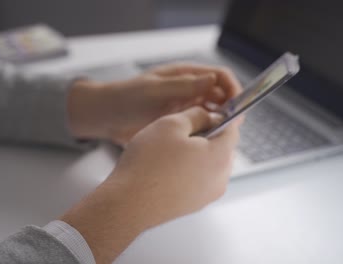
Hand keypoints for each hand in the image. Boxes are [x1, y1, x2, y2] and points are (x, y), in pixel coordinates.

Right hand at [61, 107, 239, 262]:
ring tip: (167, 153)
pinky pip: (197, 180)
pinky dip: (185, 171)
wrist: (128, 203)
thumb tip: (208, 116)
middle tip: (177, 133)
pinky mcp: (193, 205)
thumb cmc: (147, 164)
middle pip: (221, 148)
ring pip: (208, 164)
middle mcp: (220, 179)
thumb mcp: (171, 124)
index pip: (231, 129)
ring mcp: (207, 195)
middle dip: (204, 136)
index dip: (216, 117)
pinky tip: (163, 169)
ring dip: (194, 155)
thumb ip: (196, 115)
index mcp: (221, 156)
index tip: (199, 115)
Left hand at [67, 63, 241, 144]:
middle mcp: (188, 90)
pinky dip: (207, 134)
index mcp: (184, 76)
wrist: (106, 118)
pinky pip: (200, 128)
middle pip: (220, 96)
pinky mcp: (178, 124)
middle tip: (232, 126)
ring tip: (221, 136)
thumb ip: (183, 86)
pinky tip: (207, 143)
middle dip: (230, 109)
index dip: (232, 89)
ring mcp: (184, 107)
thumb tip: (212, 79)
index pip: (219, 77)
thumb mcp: (154, 90)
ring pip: (213, 113)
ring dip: (220, 123)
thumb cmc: (125, 98)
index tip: (237, 106)